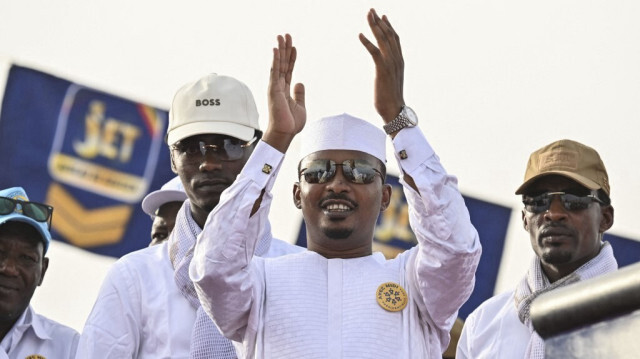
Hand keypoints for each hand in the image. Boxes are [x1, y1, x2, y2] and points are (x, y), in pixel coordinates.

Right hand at [263, 34, 305, 152]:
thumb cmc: (290, 124)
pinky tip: (275, 49)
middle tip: (286, 35)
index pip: (288, 70)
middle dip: (284, 49)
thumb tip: (300, 82)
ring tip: (281, 36)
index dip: (291, 58)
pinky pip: (274, 72)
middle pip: (282, 63)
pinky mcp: (273, 89)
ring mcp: (275, 87)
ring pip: (278, 64)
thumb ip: (299, 94)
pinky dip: (275, 60)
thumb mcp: (300, 106)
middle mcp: (278, 86)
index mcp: (285, 90)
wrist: (284, 134)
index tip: (293, 46)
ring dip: (280, 50)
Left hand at [359, 9, 403, 123]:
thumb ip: (388, 71)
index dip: (389, 26)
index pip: (395, 39)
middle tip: (371, 11)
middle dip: (379, 22)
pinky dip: (367, 42)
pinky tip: (360, 35)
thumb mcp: (391, 81)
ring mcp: (391, 64)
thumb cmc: (391, 99)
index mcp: (399, 61)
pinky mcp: (382, 70)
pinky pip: (374, 52)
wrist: (394, 110)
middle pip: (389, 35)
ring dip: (374, 26)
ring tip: (368, 16)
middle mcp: (397, 60)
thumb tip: (383, 69)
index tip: (383, 17)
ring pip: (383, 40)